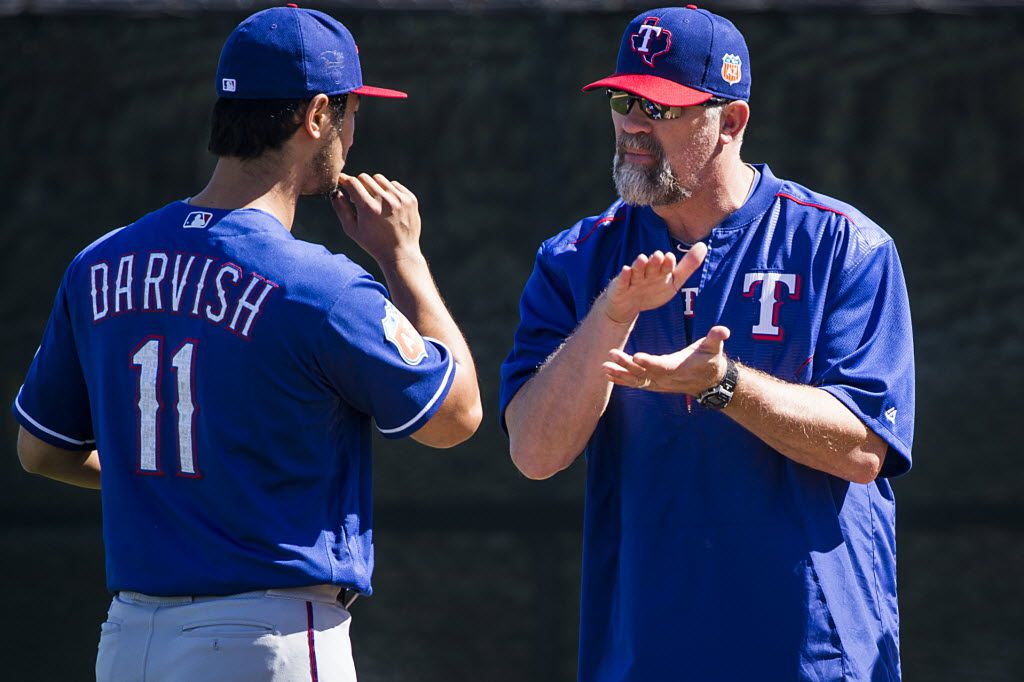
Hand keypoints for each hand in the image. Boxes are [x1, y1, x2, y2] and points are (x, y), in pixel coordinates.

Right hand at [332, 173, 422, 264]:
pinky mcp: (411, 199)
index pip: (352, 182)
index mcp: (369, 208)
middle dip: (358, 185)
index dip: (345, 181)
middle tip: (358, 198)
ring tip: (373, 201)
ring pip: (380, 179)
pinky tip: (387, 205)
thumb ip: (341, 209)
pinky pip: (394, 184)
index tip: (342, 182)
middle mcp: (385, 201)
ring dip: (373, 186)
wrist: (401, 253)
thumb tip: (336, 191)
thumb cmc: (373, 243)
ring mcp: (400, 199)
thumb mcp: (352, 230)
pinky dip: (388, 191)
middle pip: (365, 178)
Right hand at [601, 243, 706, 324]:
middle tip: (658, 256)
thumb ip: (688, 266)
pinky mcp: (620, 287)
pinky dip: (624, 276)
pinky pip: (623, 281)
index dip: (668, 264)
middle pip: (652, 267)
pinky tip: (626, 270)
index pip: (666, 267)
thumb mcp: (673, 281)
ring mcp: (633, 279)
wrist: (626, 305)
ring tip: (642, 259)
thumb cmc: (652, 290)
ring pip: (637, 271)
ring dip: (639, 266)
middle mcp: (647, 272)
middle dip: (655, 263)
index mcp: (660, 271)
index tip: (670, 258)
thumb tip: (703, 245)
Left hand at [603, 325, 730, 395]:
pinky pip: (635, 384)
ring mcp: (659, 383)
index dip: (649, 362)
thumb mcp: (715, 347)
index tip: (636, 356)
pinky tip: (607, 374)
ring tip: (603, 366)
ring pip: (636, 380)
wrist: (710, 381)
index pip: (662, 366)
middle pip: (643, 373)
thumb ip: (716, 338)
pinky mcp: (654, 384)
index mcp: (678, 368)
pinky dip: (621, 380)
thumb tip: (723, 330)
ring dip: (619, 374)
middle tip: (611, 354)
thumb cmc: (711, 359)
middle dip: (626, 365)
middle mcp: (666, 378)